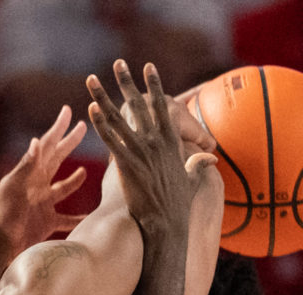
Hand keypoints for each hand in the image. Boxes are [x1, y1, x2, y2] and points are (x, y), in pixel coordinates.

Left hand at [0, 105, 87, 251]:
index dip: (58, 128)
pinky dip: (79, 218)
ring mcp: (43, 204)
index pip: (47, 145)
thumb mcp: (14, 187)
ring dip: (74, 180)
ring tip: (84, 172)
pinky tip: (89, 218)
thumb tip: (37, 140)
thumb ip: (26, 166)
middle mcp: (37, 185)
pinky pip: (68, 219)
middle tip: (83, 127)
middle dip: (69, 143)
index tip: (68, 111)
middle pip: (57, 159)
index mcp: (30, 173)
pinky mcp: (47, 223)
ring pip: (63, 188)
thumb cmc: (4, 215)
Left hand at [87, 60, 215, 232]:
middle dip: (127, 82)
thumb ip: (198, 165)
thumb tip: (210, 158)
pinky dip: (100, 124)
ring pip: (119, 118)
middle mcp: (156, 142)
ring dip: (103, 97)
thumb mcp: (192, 181)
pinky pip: (110, 140)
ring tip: (91, 80)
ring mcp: (141, 153)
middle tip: (117, 63)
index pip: (163, 106)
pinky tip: (91, 109)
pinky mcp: (127, 165)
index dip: (154, 85)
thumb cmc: (179, 205)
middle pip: (139, 105)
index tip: (148, 67)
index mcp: (172, 142)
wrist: (167, 224)